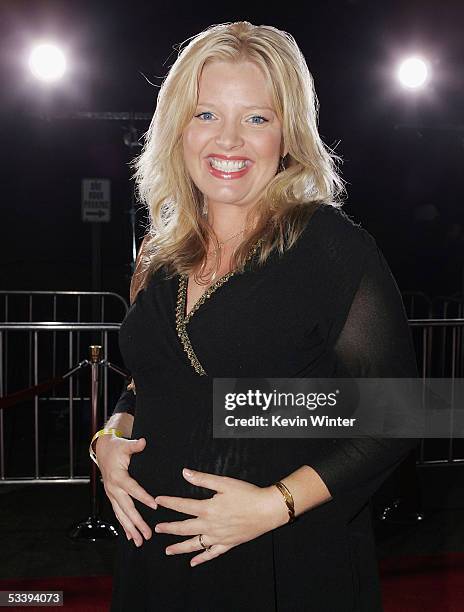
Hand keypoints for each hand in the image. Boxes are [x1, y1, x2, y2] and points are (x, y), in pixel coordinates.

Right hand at [97, 434, 157, 545]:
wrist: (102, 450)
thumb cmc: (116, 448)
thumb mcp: (125, 445)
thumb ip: (134, 446)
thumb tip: (143, 441)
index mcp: (118, 477)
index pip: (133, 489)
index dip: (143, 497)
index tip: (154, 506)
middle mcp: (113, 488)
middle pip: (126, 508)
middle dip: (136, 522)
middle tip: (147, 534)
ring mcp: (112, 494)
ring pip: (121, 515)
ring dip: (130, 529)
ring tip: (139, 541)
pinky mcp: (112, 497)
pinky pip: (118, 513)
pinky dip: (123, 525)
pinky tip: (130, 536)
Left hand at [154, 468, 288, 566]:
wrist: (267, 510)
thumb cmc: (247, 494)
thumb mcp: (224, 482)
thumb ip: (202, 479)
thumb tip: (185, 472)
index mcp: (208, 508)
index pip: (183, 505)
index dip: (169, 502)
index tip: (158, 501)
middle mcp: (210, 525)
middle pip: (184, 528)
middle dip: (169, 528)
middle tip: (157, 529)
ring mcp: (218, 537)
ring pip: (194, 545)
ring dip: (180, 548)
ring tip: (168, 551)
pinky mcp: (228, 544)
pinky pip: (212, 554)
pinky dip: (201, 558)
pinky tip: (193, 563)